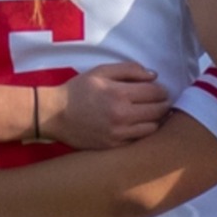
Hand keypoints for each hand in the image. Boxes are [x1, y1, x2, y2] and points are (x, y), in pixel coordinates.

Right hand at [42, 62, 169, 148]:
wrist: (53, 115)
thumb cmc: (78, 90)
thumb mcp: (101, 71)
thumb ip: (130, 70)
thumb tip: (154, 76)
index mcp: (120, 94)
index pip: (156, 93)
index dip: (162, 90)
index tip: (159, 90)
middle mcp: (122, 115)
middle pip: (159, 111)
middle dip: (163, 104)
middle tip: (160, 101)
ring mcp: (118, 133)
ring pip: (153, 128)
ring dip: (156, 120)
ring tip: (150, 113)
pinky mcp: (113, 146)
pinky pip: (139, 140)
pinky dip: (143, 132)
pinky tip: (138, 125)